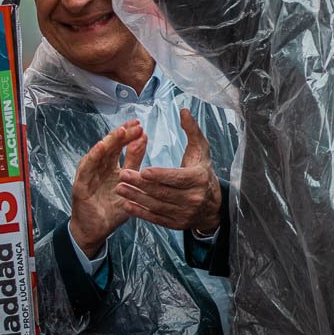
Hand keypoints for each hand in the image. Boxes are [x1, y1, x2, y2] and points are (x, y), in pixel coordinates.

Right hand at [70, 121, 144, 258]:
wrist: (96, 230)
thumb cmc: (112, 208)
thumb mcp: (129, 184)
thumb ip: (134, 162)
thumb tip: (143, 138)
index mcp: (110, 167)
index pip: (119, 147)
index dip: (128, 135)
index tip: (140, 125)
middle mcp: (98, 168)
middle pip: (109, 147)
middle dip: (121, 134)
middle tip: (134, 124)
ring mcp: (88, 176)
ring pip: (97, 155)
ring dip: (108, 142)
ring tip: (120, 131)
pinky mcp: (80, 186)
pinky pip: (86, 170)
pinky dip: (92, 157)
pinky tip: (100, 147)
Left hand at [115, 109, 222, 233]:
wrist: (213, 204)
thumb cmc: (202, 171)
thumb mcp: (201, 150)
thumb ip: (191, 130)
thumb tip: (183, 111)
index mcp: (198, 178)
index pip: (176, 178)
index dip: (159, 175)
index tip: (143, 170)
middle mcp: (193, 198)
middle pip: (162, 192)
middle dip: (140, 184)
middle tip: (122, 175)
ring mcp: (185, 213)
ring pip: (157, 205)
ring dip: (136, 198)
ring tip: (120, 188)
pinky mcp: (177, 223)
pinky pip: (156, 218)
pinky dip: (140, 212)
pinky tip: (127, 204)